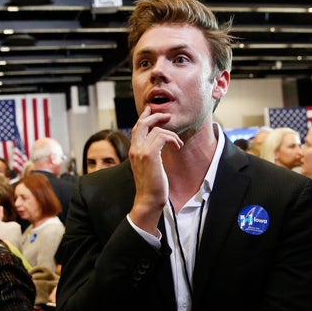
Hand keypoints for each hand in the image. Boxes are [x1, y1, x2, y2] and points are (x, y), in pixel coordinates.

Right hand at [128, 106, 182, 234]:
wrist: (149, 200)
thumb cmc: (151, 186)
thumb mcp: (149, 166)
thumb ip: (150, 154)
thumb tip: (158, 145)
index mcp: (133, 151)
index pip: (137, 128)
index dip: (144, 117)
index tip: (151, 110)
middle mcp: (134, 149)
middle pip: (142, 123)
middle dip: (156, 116)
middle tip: (168, 116)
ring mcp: (141, 151)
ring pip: (157, 130)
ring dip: (172, 134)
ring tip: (178, 144)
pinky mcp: (150, 155)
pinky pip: (162, 136)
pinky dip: (172, 139)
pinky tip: (177, 146)